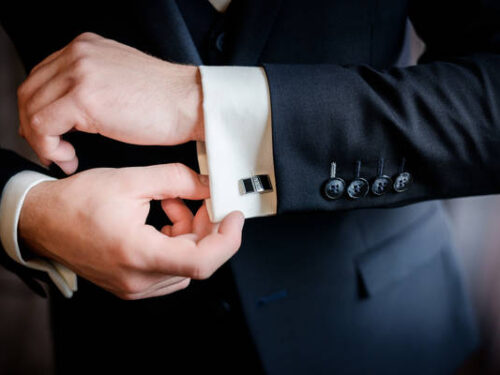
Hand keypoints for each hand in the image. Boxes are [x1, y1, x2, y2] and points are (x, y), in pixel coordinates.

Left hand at [17, 32, 202, 173]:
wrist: (193, 103)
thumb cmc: (168, 101)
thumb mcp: (121, 81)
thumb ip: (92, 86)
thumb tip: (69, 112)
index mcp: (86, 48)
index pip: (42, 77)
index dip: (39, 110)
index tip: (52, 134)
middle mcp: (78, 54)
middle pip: (30, 91)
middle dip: (34, 126)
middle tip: (52, 149)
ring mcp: (80, 73)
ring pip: (32, 109)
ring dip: (41, 140)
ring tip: (63, 157)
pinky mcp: (84, 98)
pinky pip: (43, 126)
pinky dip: (49, 148)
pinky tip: (69, 158)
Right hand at [19, 164, 243, 299]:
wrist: (43, 221)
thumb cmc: (77, 203)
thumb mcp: (130, 180)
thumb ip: (177, 179)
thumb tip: (208, 184)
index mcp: (137, 254)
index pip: (202, 262)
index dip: (228, 239)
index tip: (234, 217)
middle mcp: (138, 279)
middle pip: (196, 259)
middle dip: (206, 226)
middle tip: (199, 198)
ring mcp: (135, 286)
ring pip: (185, 262)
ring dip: (189, 232)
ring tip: (170, 203)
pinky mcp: (133, 284)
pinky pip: (170, 267)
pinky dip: (175, 242)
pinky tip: (162, 219)